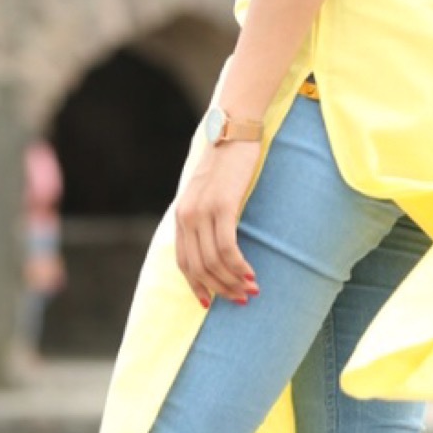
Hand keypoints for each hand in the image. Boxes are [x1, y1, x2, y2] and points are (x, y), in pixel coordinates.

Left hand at [174, 140, 261, 307]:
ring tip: (251, 290)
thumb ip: (206, 216)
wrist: (234, 130)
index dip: (196, 286)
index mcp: (181, 216)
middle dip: (219, 289)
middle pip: (198, 267)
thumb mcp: (209, 193)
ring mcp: (202, 211)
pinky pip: (227, 247)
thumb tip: (216, 243)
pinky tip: (251, 274)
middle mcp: (186, 216)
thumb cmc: (227, 163)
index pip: (183, 262)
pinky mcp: (222, 205)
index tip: (211, 302)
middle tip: (240, 300)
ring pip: (213, 262)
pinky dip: (238, 266)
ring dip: (232, 281)